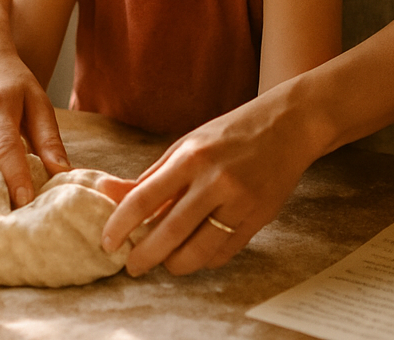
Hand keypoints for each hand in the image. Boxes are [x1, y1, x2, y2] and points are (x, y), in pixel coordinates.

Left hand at [100, 85, 321, 275]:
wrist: (285, 127)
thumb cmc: (228, 134)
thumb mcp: (186, 146)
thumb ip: (151, 176)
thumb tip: (108, 191)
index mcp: (190, 157)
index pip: (144, 198)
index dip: (121, 225)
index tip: (107, 242)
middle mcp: (213, 180)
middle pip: (168, 233)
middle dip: (144, 257)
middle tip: (132, 265)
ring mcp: (238, 202)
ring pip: (198, 252)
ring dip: (174, 264)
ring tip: (165, 261)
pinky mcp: (258, 219)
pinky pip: (223, 253)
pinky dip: (204, 259)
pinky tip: (196, 251)